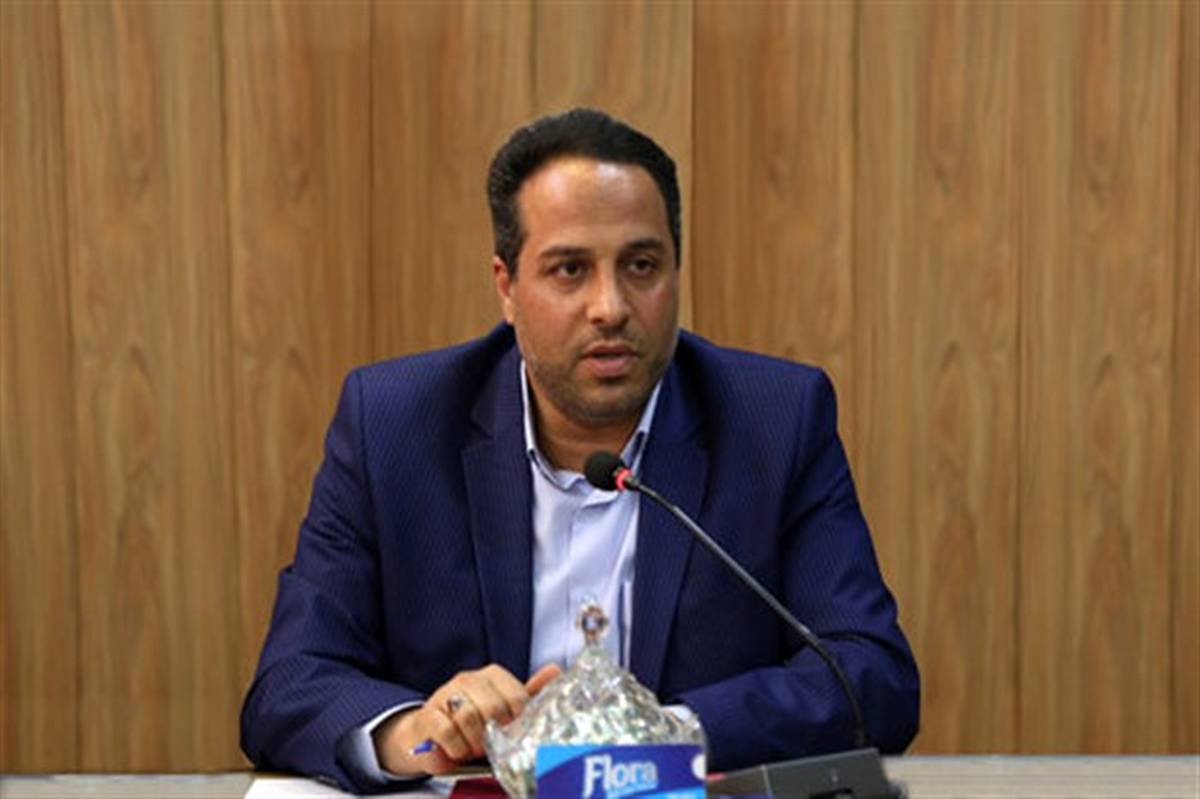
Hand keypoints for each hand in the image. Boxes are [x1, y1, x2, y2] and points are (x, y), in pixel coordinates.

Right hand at [374, 663, 561, 775]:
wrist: (431, 733)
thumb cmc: (474, 722)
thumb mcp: (504, 709)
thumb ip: (529, 694)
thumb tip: (555, 671)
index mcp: (492, 675)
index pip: (516, 697)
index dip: (517, 722)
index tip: (511, 733)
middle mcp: (469, 679)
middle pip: (493, 708)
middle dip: (494, 734)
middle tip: (491, 744)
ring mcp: (446, 694)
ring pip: (469, 718)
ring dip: (474, 742)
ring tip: (473, 748)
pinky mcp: (428, 714)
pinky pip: (447, 731)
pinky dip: (456, 747)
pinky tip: (457, 750)